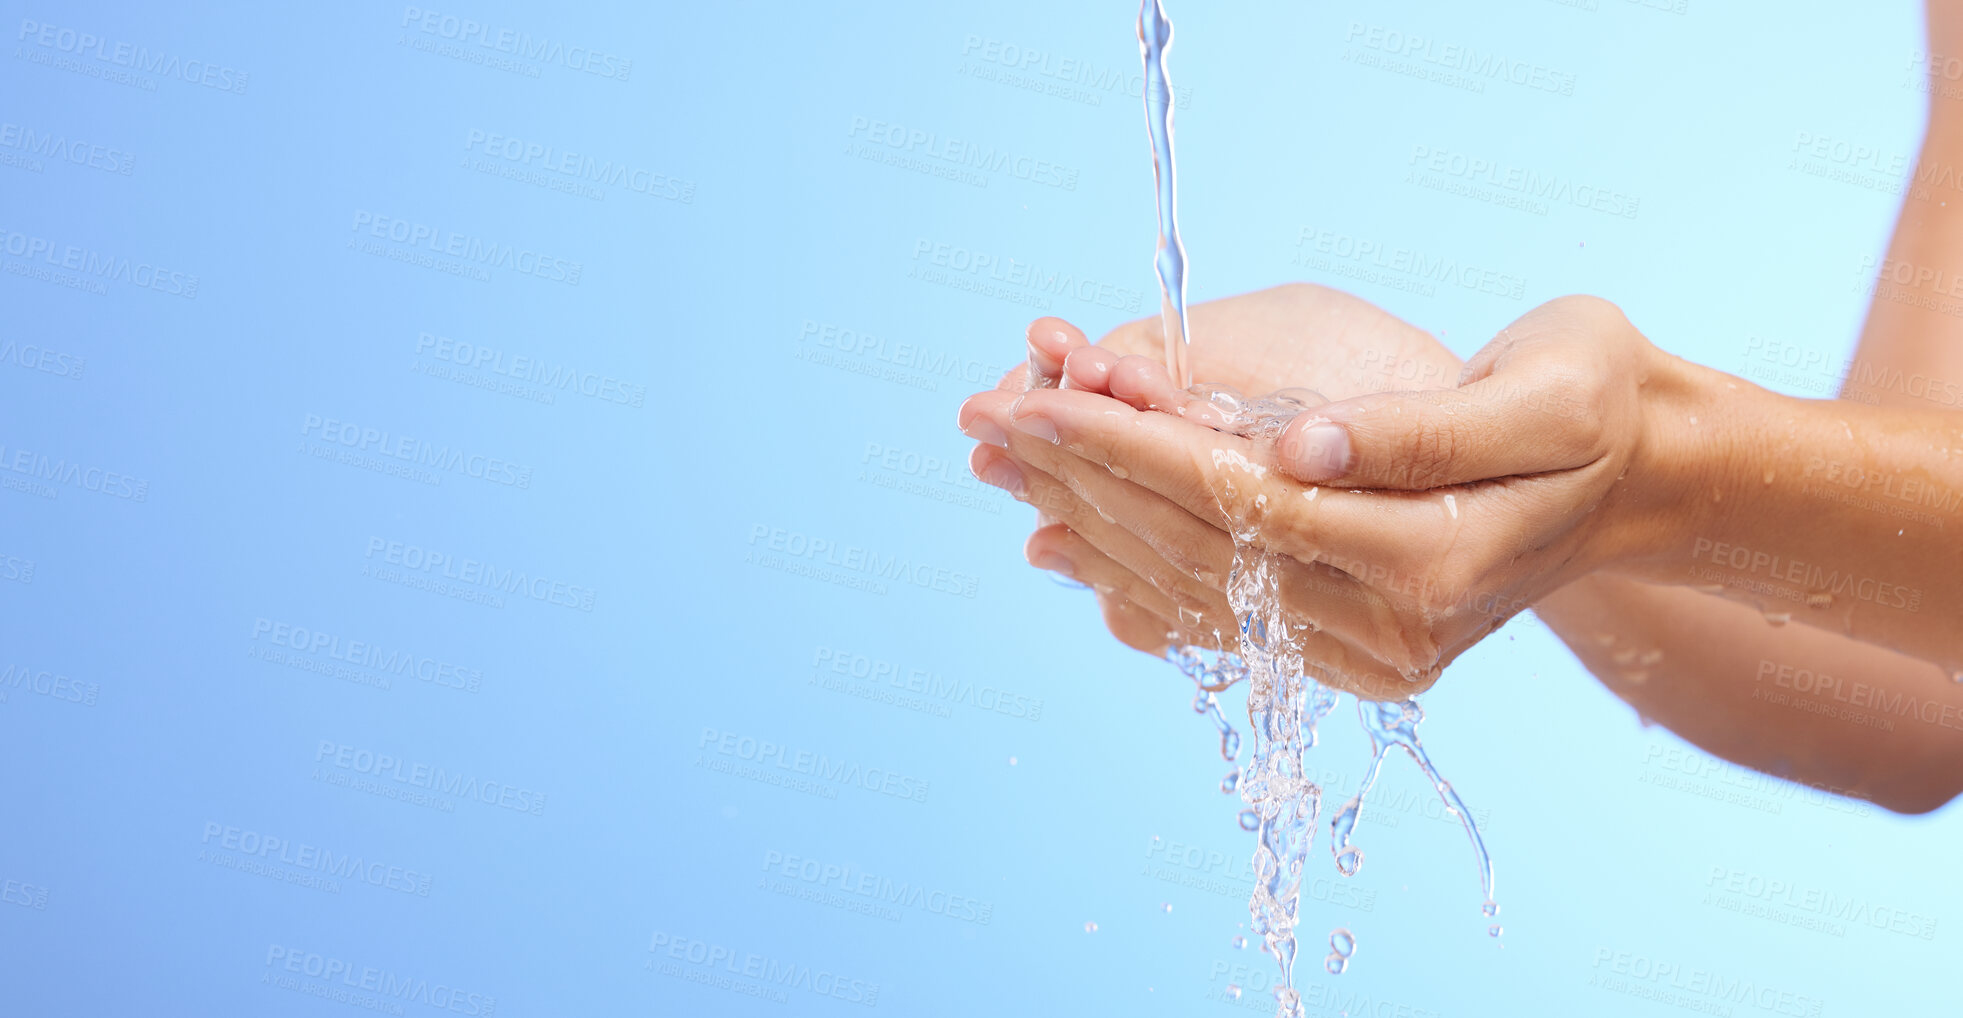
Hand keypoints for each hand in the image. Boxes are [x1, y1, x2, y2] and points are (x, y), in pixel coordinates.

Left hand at [966, 293, 1692, 695]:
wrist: (1641, 478)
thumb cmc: (1594, 405)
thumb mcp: (1541, 393)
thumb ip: (1414, 430)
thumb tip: (1297, 449)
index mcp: (1435, 560)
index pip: (1241, 502)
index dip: (1130, 446)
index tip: (1037, 397)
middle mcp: (1398, 631)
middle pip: (1201, 554)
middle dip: (1086, 482)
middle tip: (992, 423)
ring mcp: (1375, 656)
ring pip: (1198, 596)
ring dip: (1092, 531)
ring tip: (1007, 475)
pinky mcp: (1357, 655)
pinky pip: (1224, 624)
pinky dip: (1137, 580)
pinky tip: (1066, 547)